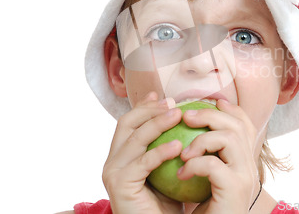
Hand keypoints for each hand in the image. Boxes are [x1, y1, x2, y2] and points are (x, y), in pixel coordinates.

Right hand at [102, 92, 183, 213]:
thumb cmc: (167, 202)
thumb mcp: (168, 168)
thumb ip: (169, 145)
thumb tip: (185, 121)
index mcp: (122, 155)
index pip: (130, 122)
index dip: (144, 106)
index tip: (163, 96)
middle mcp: (113, 161)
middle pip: (127, 123)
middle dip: (150, 109)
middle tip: (173, 103)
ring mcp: (114, 172)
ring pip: (134, 138)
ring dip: (157, 123)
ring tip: (178, 115)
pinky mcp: (120, 185)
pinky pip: (142, 163)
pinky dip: (159, 152)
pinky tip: (178, 145)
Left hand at [177, 99, 258, 213]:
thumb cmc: (205, 212)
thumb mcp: (205, 179)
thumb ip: (204, 156)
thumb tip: (188, 131)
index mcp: (244, 161)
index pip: (245, 124)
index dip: (230, 109)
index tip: (211, 101)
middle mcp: (250, 166)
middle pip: (237, 125)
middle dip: (210, 115)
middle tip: (186, 116)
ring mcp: (245, 177)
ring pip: (229, 138)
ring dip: (201, 139)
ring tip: (183, 152)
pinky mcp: (235, 190)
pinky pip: (213, 165)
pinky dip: (194, 165)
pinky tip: (181, 173)